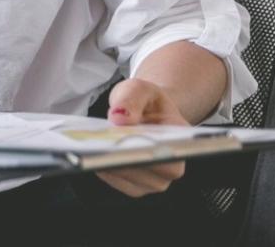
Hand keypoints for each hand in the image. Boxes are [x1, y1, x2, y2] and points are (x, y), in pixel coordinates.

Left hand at [95, 78, 189, 196]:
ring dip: (112, 168)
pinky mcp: (137, 184)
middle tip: (100, 150)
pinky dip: (105, 171)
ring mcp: (156, 178)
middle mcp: (174, 165)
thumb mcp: (139, 89)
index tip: (127, 148)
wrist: (144, 110)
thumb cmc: (146, 101)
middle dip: (125, 163)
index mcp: (183, 140)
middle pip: (152, 177)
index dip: (151, 157)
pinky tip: (92, 157)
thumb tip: (119, 119)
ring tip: (92, 152)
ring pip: (134, 184)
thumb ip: (132, 100)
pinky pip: (120, 183)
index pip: (171, 156)